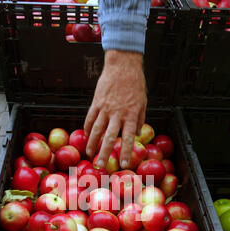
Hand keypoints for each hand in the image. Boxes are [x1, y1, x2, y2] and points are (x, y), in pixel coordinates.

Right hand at [84, 49, 146, 168]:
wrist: (122, 65)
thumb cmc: (135, 84)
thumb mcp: (143, 102)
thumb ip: (139, 119)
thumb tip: (136, 134)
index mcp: (130, 115)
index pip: (128, 138)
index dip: (126, 152)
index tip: (124, 164)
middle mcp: (117, 114)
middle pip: (109, 137)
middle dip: (104, 153)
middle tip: (100, 165)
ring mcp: (105, 108)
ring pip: (96, 130)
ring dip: (92, 144)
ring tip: (89, 154)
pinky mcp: (96, 102)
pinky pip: (90, 118)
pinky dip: (87, 129)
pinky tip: (86, 137)